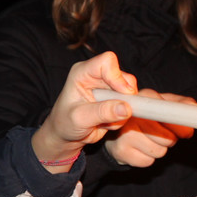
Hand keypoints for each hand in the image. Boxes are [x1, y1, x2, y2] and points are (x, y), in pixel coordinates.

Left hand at [32, 51, 136, 172]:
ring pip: (131, 92)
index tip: (123, 94)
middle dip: (123, 98)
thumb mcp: (80, 119)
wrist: (67, 135)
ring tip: (104, 121)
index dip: (117, 76)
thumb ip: (102, 112)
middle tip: (113, 114)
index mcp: (82, 72)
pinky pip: (131, 105)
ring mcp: (108, 87)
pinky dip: (122, 116)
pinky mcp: (115, 98)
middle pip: (124, 77)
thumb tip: (126, 108)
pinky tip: (107, 122)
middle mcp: (96, 76)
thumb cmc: (65, 123)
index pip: (107, 62)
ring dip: (123, 110)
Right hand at [103, 89, 195, 167]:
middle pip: (167, 137)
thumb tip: (196, 107)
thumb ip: (179, 104)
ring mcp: (124, 133)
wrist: (114, 129)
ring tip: (149, 140)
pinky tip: (140, 148)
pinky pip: (148, 161)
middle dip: (170, 139)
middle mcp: (131, 114)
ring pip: (159, 151)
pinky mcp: (121, 151)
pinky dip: (148, 158)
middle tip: (162, 134)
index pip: (168, 115)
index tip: (187, 133)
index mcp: (143, 98)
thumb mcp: (161, 103)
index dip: (180, 127)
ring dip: (159, 149)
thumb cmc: (143, 115)